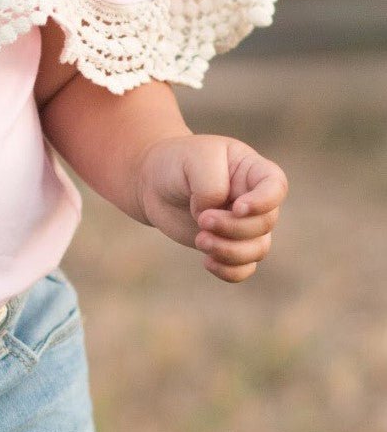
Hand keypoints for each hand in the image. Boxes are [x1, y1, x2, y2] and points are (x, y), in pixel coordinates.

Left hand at [138, 134, 287, 281]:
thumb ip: (212, 186)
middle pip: (265, 223)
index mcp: (253, 171)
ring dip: (230, 251)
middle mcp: (255, 200)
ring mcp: (244, 225)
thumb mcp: (195, 160)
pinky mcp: (229, 245)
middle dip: (233, 227)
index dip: (263, 203)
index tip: (236, 208)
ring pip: (258, 249)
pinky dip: (229, 271)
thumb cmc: (179, 163)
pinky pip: (243, 269)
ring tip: (200, 240)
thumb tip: (216, 215)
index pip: (277, 187)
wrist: (154, 183)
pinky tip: (207, 262)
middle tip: (202, 220)